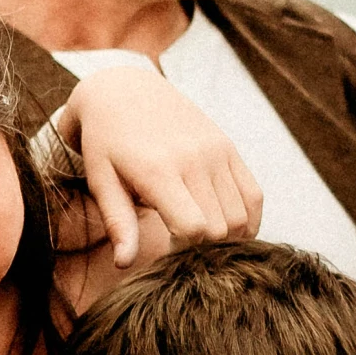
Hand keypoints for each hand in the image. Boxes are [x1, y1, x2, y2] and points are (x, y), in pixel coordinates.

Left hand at [58, 62, 263, 266]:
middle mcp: (194, 159)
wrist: (125, 89)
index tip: (165, 251)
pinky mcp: (228, 148)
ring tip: (199, 236)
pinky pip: (254, 195)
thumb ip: (119, 223)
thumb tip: (125, 264)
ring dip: (226, 238)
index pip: (194, 229)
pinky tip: (226, 228)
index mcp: (159, 171)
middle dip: (203, 248)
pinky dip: (247, 220)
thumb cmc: (105, 142)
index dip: (183, 252)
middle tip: (180, 246)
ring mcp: (216, 152)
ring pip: (241, 218)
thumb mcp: (101, 181)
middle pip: (220, 230)